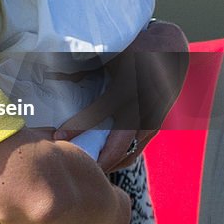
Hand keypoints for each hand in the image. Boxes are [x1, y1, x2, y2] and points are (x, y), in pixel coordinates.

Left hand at [54, 20, 188, 171]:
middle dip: (96, 160)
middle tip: (73, 170)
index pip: (100, 112)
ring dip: (108, 163)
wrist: (170, 50)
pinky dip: (121, 158)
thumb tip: (54, 76)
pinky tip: (104, 164)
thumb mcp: (110, 53)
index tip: (58, 137)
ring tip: (85, 173)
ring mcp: (152, 119)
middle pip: (119, 144)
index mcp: (128, 87)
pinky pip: (137, 148)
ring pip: (129, 151)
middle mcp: (142, 107)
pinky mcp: (156, 126)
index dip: (78, 126)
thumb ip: (84, 67)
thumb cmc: (134, 50)